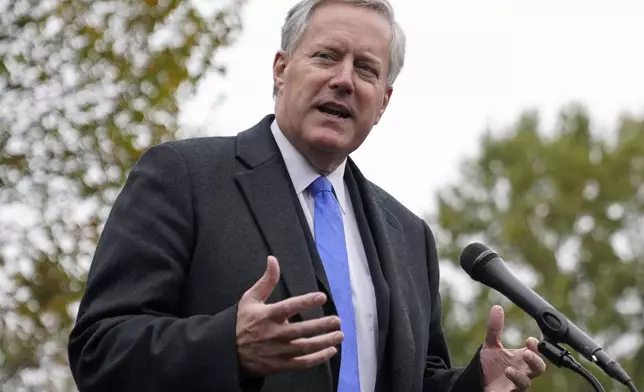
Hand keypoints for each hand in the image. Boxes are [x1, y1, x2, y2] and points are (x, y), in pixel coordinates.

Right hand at [236, 256, 342, 375]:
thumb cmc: (242, 322)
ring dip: (324, 342)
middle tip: (337, 320)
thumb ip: (266, 280)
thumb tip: (273, 260)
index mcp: (266, 315)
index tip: (322, 297)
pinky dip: (318, 358)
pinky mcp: (279, 365)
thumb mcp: (250, 299)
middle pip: (301, 330)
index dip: (306, 302)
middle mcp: (273, 334)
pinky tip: (330, 351)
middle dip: (322, 325)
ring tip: (339, 335)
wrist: (228, 351)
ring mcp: (277, 351)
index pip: (289, 307)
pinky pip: (302, 363)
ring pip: (305, 347)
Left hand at [480, 305, 546, 391]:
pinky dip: (511, 388)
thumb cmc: (490, 365)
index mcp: (521, 359)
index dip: (536, 347)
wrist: (478, 382)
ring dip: (519, 377)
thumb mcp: (491, 345)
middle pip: (539, 369)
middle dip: (535, 361)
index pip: (536, 352)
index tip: (529, 340)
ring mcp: (516, 385)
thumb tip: (497, 307)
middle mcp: (522, 372)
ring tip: (508, 370)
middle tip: (526, 353)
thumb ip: (495, 328)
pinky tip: (504, 380)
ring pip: (526, 383)